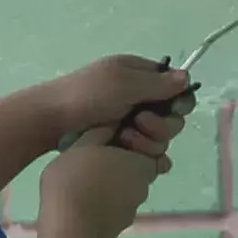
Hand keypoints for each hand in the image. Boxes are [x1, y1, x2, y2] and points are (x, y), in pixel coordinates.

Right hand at [40, 115, 172, 237]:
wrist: (68, 226)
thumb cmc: (75, 178)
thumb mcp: (83, 145)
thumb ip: (101, 132)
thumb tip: (114, 122)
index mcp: (140, 164)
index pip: (152, 155)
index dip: (137, 150)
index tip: (117, 147)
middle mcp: (142, 189)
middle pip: (137, 175)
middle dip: (121, 170)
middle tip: (95, 164)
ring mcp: (131, 213)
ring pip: (125, 196)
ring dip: (111, 190)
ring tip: (84, 186)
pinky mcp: (117, 230)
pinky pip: (113, 213)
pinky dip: (103, 208)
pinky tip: (82, 205)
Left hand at [50, 56, 194, 151]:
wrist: (50, 121)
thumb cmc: (85, 95)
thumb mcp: (122, 83)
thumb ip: (156, 83)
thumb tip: (187, 77)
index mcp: (140, 76)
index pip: (176, 89)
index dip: (178, 101)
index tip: (170, 109)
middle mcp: (139, 100)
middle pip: (172, 118)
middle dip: (161, 124)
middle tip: (138, 123)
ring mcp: (131, 124)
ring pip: (160, 138)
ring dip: (148, 141)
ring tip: (124, 139)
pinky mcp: (123, 145)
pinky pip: (148, 155)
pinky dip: (147, 158)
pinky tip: (139, 161)